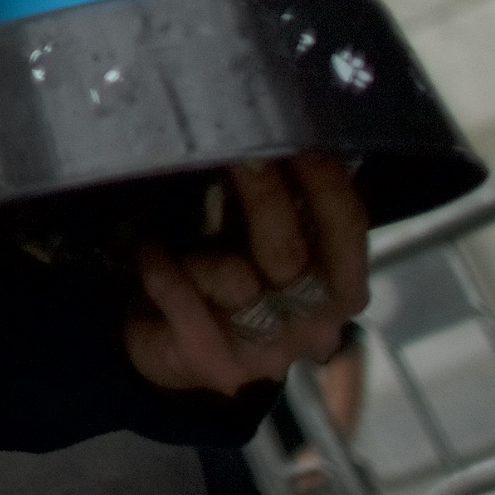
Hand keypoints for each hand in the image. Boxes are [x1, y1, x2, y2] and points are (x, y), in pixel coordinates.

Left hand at [126, 155, 368, 394]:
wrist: (178, 351)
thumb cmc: (228, 275)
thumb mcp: (266, 240)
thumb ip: (286, 202)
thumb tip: (281, 129)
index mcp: (341, 287)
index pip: (347, 228)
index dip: (324, 181)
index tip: (296, 136)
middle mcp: (315, 324)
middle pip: (288, 252)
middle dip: (260, 195)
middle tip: (235, 151)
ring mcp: (268, 352)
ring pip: (234, 279)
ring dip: (197, 243)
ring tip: (166, 218)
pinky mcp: (216, 365)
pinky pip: (182, 298)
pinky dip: (160, 267)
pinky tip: (147, 249)